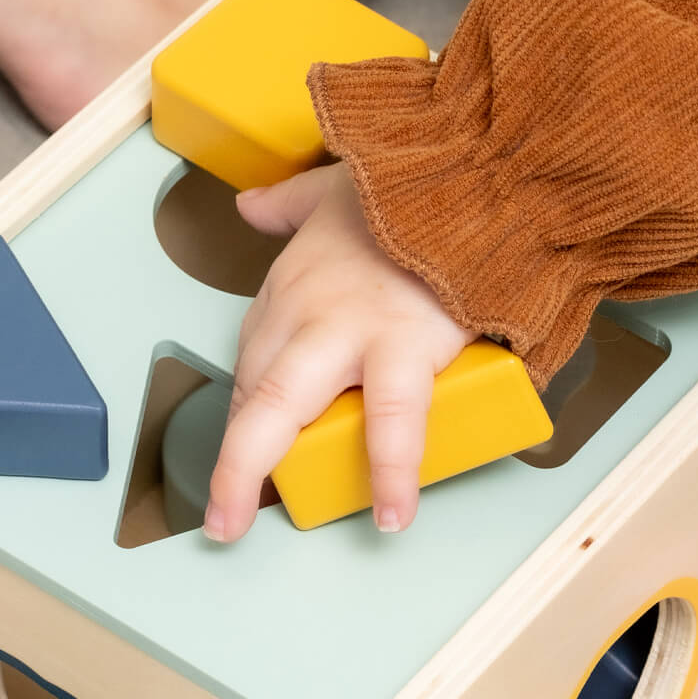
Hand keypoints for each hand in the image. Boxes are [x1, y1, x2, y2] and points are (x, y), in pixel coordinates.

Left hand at [204, 162, 472, 541]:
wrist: (478, 171)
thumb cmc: (411, 191)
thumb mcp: (332, 190)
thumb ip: (288, 204)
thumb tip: (251, 205)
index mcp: (288, 288)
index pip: (253, 369)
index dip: (249, 422)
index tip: (254, 457)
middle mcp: (302, 311)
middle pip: (248, 396)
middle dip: (226, 465)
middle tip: (219, 521)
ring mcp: (345, 329)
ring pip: (280, 408)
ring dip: (252, 472)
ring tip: (247, 527)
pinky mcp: (404, 344)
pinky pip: (389, 421)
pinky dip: (389, 471)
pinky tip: (391, 513)